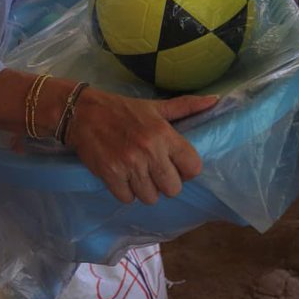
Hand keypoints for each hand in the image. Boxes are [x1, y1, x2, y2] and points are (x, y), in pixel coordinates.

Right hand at [65, 86, 216, 203]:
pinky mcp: (111, 176)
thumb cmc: (123, 110)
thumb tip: (215, 100)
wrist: (83, 113)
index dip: (187, 169)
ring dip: (145, 189)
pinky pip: (128, 199)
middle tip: (155, 170)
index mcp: (164, 134)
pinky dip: (126, 192)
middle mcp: (149, 151)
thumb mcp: (156, 106)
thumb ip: (186, 106)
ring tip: (138, 173)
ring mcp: (130, 165)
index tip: (177, 165)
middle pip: (173, 188)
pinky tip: (123, 177)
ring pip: (151, 198)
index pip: (193, 167)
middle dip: (166, 182)